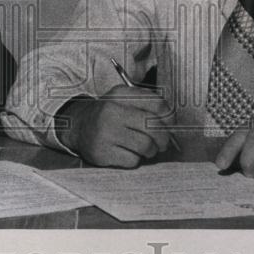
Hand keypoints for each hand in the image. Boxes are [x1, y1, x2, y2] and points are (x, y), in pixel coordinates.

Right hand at [58, 85, 174, 167]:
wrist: (80, 126)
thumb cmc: (110, 113)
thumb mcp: (124, 100)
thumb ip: (147, 106)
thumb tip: (172, 124)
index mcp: (120, 94)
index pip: (157, 103)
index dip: (169, 117)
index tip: (171, 124)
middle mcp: (111, 110)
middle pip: (153, 127)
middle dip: (164, 138)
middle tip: (163, 142)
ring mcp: (106, 132)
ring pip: (145, 146)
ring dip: (151, 150)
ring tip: (147, 148)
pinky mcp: (102, 152)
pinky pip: (133, 160)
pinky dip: (135, 159)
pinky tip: (128, 152)